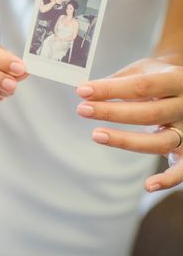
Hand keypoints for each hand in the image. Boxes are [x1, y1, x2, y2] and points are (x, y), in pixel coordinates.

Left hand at [76, 58, 182, 190]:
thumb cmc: (158, 76)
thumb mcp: (143, 69)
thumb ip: (118, 81)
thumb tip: (85, 91)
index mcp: (176, 80)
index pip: (141, 86)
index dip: (110, 89)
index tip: (82, 91)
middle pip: (149, 113)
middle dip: (111, 112)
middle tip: (82, 109)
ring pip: (160, 141)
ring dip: (126, 141)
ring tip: (96, 135)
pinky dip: (169, 179)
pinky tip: (148, 185)